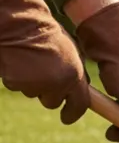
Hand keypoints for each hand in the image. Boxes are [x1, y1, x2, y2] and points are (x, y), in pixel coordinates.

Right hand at [0, 0, 89, 122]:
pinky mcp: (15, 83)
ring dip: (34, 84)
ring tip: (32, 62)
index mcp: (74, 76)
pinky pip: (19, 87)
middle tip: (45, 74)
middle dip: (49, 93)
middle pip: (53, 102)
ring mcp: (35, 85)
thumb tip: (79, 91)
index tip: (67, 118)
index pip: (79, 104)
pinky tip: (20, 62)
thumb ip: (76, 73)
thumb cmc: (48, 35)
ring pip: (35, 94)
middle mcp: (56, 84)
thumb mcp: (72, 53)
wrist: (20, 24)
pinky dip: (19, 78)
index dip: (73, 113)